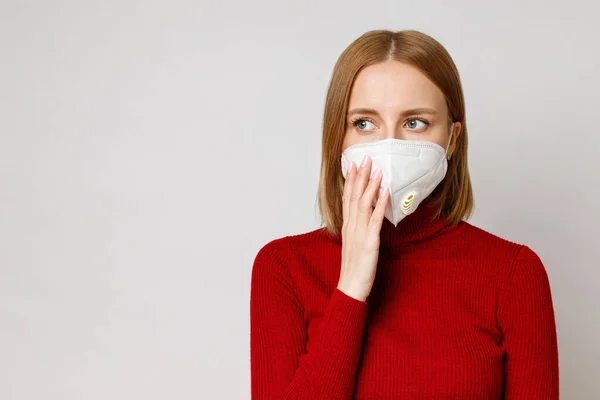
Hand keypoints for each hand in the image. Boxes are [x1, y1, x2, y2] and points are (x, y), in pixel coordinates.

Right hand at [337, 155, 388, 301]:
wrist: (351, 287)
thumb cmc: (354, 267)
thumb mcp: (354, 243)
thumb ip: (357, 228)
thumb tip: (365, 215)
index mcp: (347, 226)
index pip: (347, 198)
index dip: (350, 180)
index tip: (353, 164)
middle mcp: (351, 226)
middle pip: (354, 196)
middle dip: (360, 176)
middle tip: (365, 158)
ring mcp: (359, 233)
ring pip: (363, 204)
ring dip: (370, 186)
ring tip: (377, 170)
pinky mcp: (369, 242)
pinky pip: (374, 220)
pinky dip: (379, 204)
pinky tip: (385, 192)